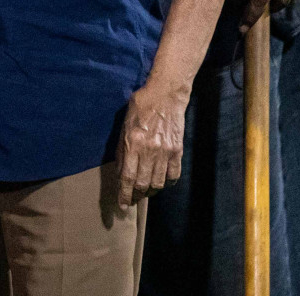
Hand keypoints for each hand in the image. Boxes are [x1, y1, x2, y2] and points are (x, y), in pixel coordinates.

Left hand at [115, 81, 187, 207]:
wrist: (165, 95)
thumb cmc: (140, 107)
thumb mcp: (124, 126)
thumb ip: (122, 151)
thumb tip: (121, 174)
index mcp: (133, 143)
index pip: (127, 177)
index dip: (124, 194)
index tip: (122, 205)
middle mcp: (150, 150)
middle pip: (143, 184)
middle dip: (136, 196)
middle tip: (132, 200)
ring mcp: (165, 151)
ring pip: (158, 183)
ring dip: (150, 192)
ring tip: (144, 192)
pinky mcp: (178, 150)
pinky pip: (173, 175)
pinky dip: (167, 182)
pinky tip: (161, 182)